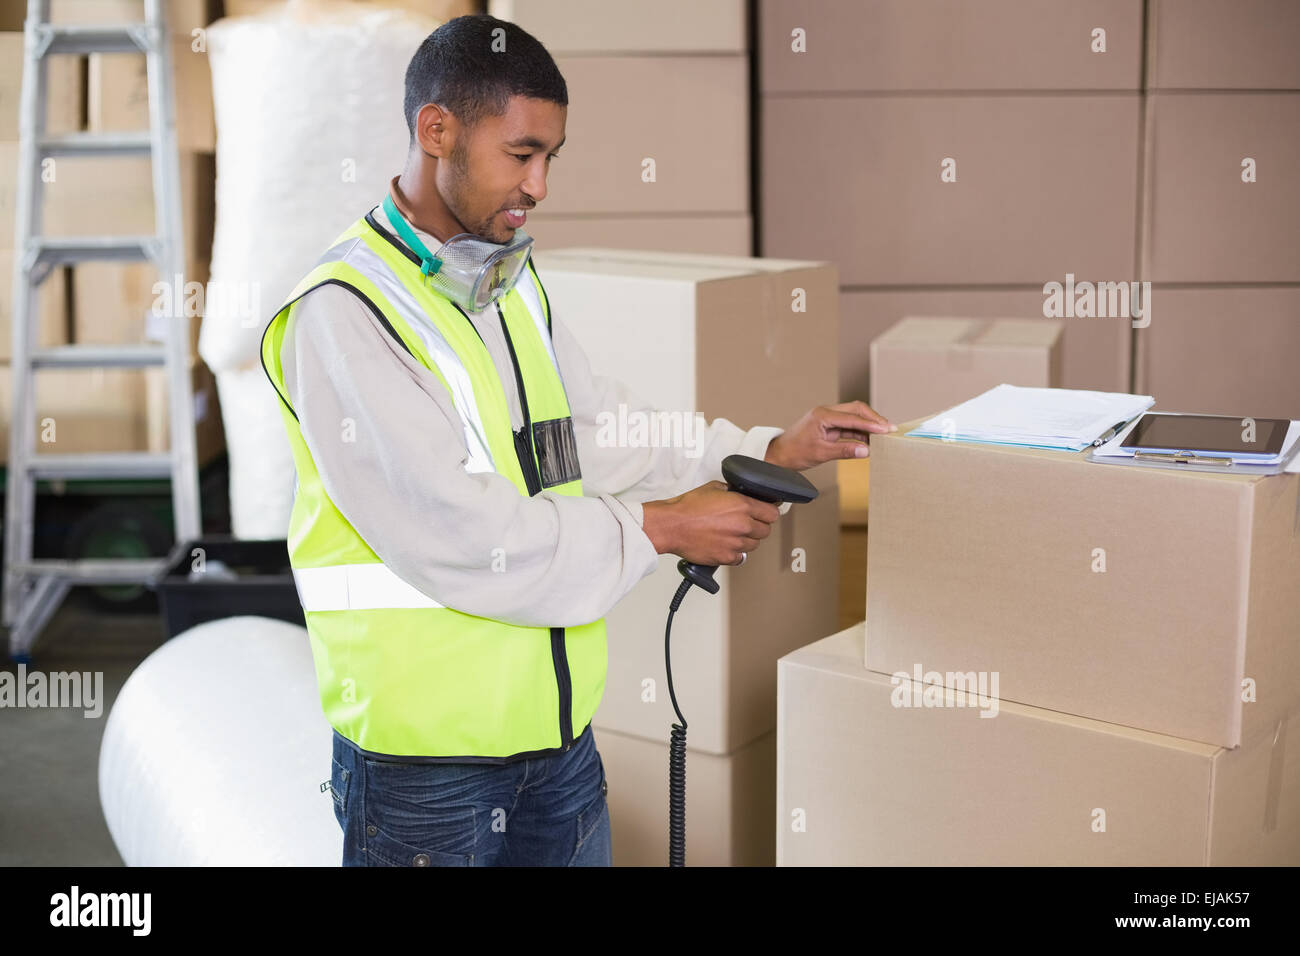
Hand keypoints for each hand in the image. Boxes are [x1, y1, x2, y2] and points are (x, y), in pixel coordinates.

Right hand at [641, 481, 781, 564]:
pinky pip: (741, 558)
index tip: (764, 513)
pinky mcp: (727, 557)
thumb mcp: (713, 488)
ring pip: (754, 545)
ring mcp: (736, 543)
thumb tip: (740, 493)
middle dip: (758, 526)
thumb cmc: (688, 508)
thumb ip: (732, 491)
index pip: (772, 513)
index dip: (768, 512)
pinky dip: (736, 553)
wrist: (672, 526)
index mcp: (743, 506)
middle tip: (747, 523)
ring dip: (747, 540)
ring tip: (733, 534)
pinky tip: (726, 545)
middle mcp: (743, 525)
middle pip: (766, 530)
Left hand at [764, 401, 894, 470]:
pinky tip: (871, 440)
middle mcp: (826, 412)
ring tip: (884, 436)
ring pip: (854, 417)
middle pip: (856, 410)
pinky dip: (861, 432)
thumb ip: (845, 451)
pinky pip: (849, 425)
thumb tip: (867, 450)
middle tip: (890, 429)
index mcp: (822, 415)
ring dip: (869, 425)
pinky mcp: (829, 425)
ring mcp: (828, 418)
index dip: (871, 424)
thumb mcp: (821, 454)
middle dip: (874, 419)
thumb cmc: (795, 453)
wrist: (779, 455)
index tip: (886, 430)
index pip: (852, 417)